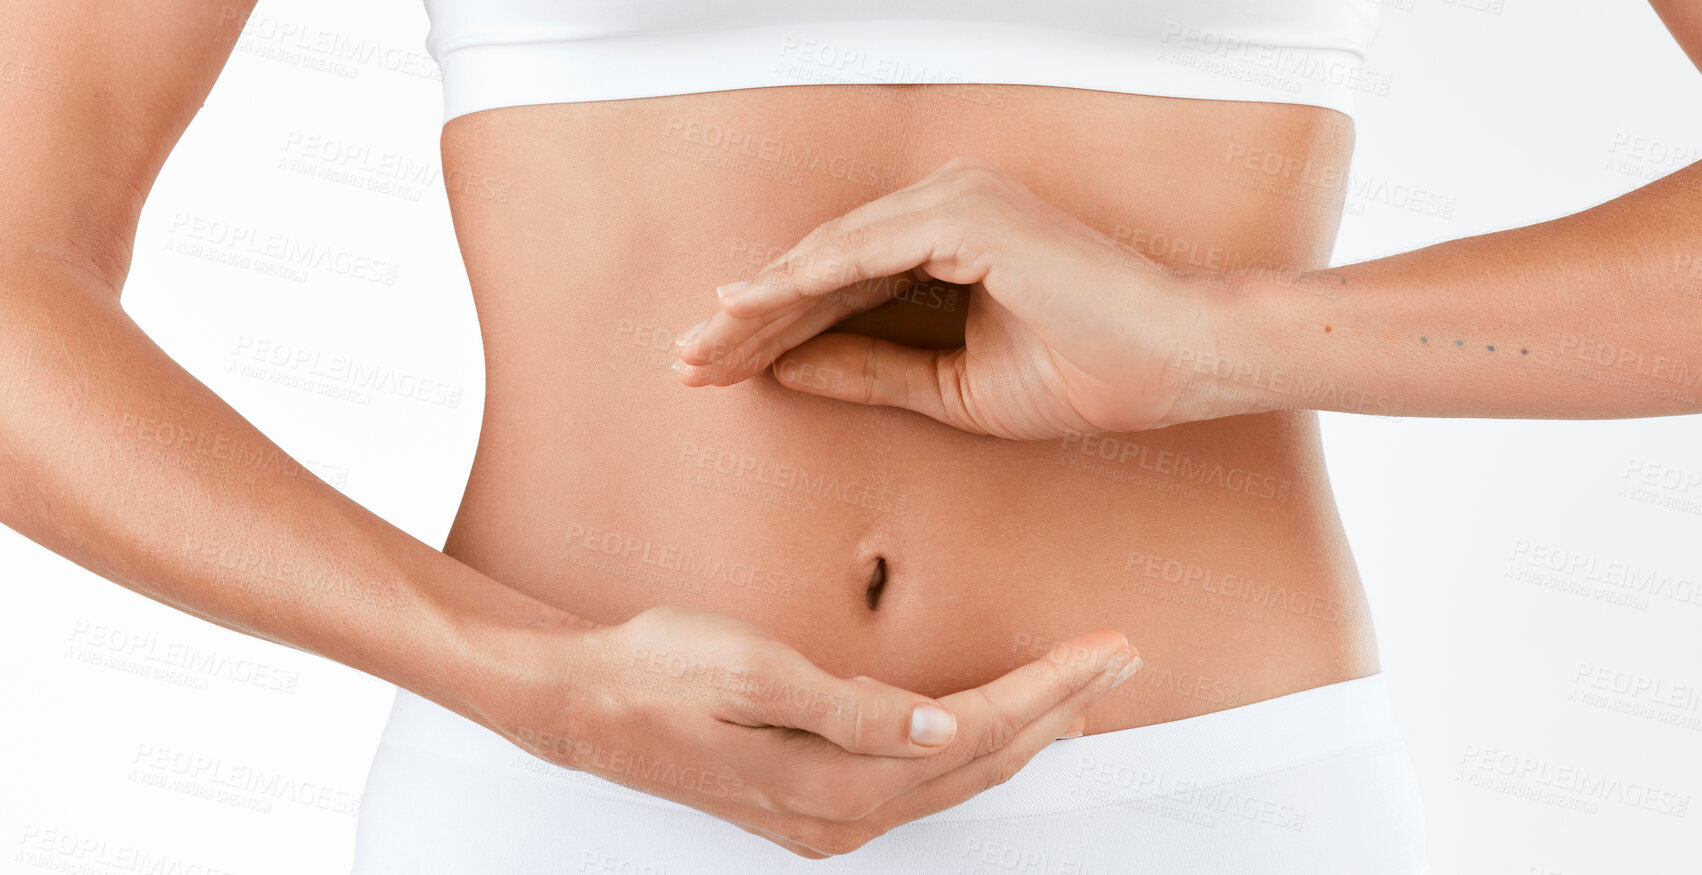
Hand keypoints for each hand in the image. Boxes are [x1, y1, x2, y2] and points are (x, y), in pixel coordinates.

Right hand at [484, 605, 1140, 857]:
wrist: (581, 705)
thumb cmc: (659, 671)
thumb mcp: (752, 672)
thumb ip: (852, 708)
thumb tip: (942, 727)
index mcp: (840, 782)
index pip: (978, 731)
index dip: (1050, 690)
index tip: (1104, 648)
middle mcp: (846, 817)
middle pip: (983, 761)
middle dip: (1060, 710)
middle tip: (1120, 657)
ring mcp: (831, 820)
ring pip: (959, 776)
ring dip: (1027, 730)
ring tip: (1082, 688)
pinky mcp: (816, 805)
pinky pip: (923, 781)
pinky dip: (974, 746)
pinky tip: (993, 721)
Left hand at [673, 156, 1236, 439]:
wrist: (1173, 363)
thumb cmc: (1088, 373)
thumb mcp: (954, 386)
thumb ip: (872, 371)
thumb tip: (784, 370)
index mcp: (951, 239)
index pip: (842, 286)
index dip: (775, 330)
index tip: (719, 372)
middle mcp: (947, 205)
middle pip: (823, 266)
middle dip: (750, 319)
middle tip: (686, 362)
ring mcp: (956, 200)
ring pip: (830, 255)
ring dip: (762, 304)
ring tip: (701, 347)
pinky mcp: (966, 214)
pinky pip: (864, 251)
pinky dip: (804, 282)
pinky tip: (753, 312)